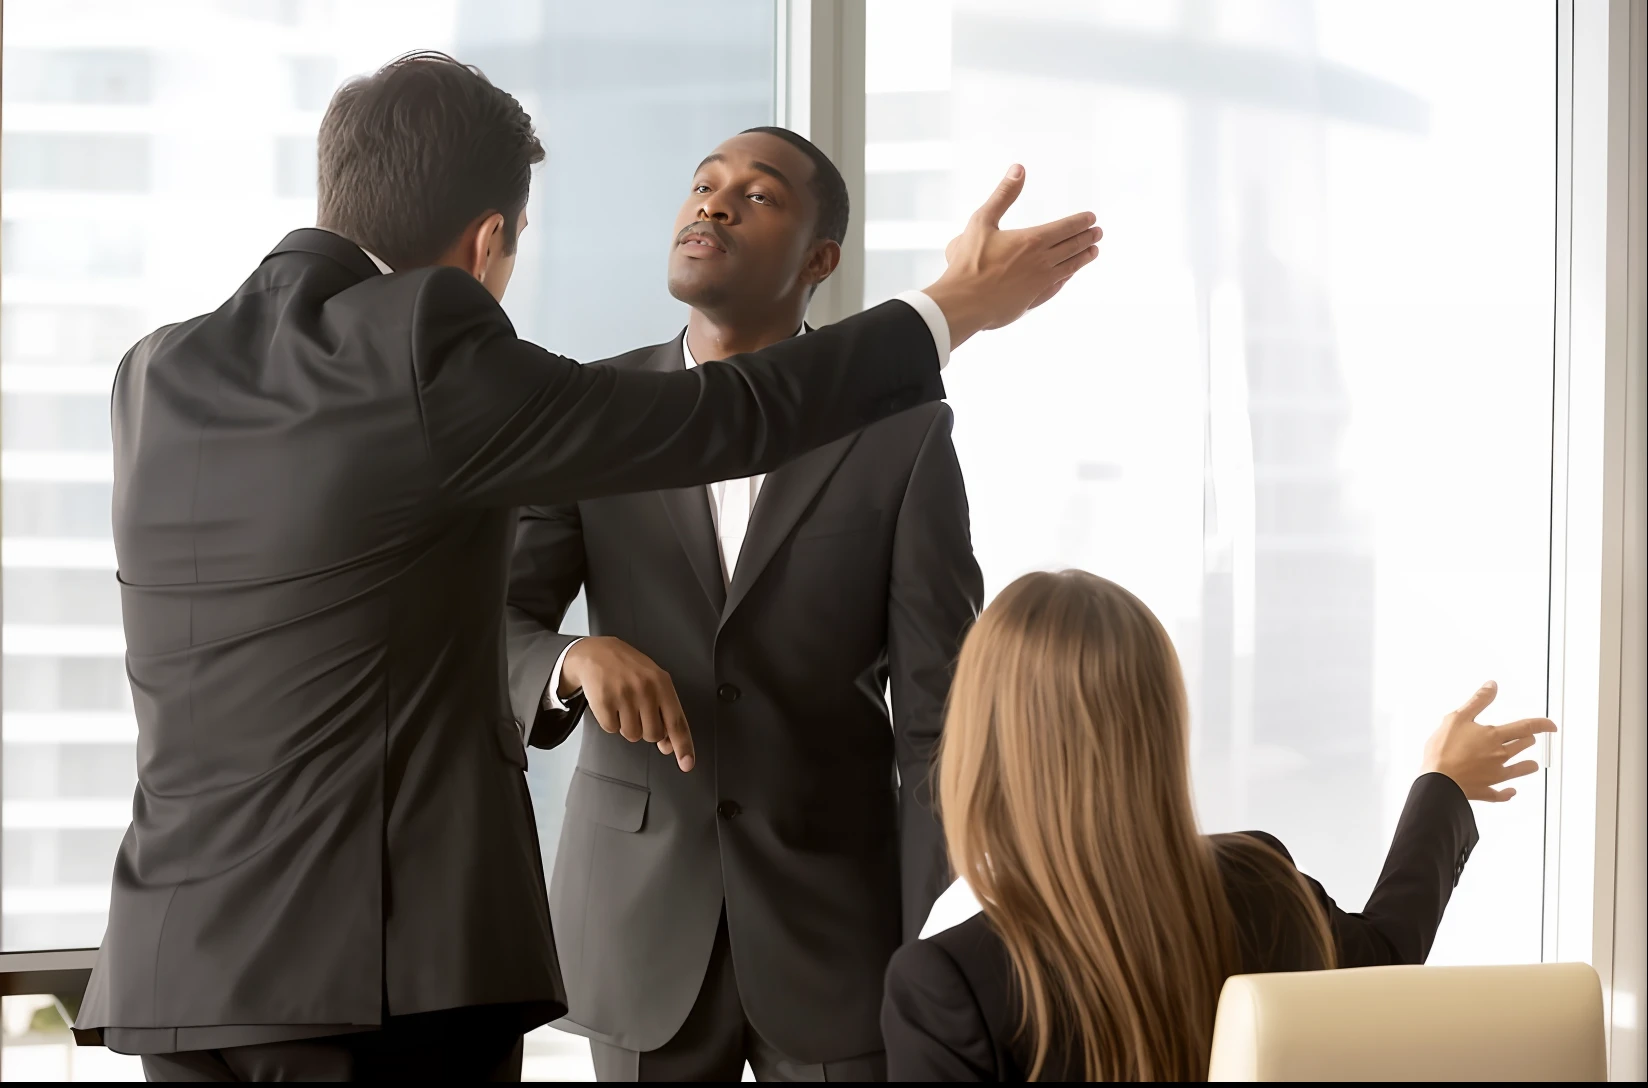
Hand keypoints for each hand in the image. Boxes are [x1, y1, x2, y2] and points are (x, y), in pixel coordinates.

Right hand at [561, 636, 693, 771]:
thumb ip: (665, 712)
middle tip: (639, 711)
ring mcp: (624, 696)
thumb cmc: (629, 669)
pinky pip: (612, 729)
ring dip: (628, 726)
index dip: (683, 746)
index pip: (677, 722)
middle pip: (653, 734)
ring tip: (624, 705)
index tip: (687, 764)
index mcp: (662, 684)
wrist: (597, 653)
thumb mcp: (654, 682)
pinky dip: (611, 722)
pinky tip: (611, 704)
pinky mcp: (604, 702)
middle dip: (647, 729)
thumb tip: (668, 744)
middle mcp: (645, 690)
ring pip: (632, 735)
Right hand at [923, 165, 1101, 346]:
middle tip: (1098, 233)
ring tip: (1093, 252)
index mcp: (1032, 240)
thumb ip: (1003, 195)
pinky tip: (1069, 276)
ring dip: (1083, 258)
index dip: (1081, 222)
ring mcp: (1039, 283)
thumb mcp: (982, 221)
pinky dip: (1067, 277)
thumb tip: (1018, 169)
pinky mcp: (1032, 300)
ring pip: (1070, 267)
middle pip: (1072, 247)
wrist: (963, 303)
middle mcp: (1042, 261)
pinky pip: (1057, 286)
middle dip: (1087, 237)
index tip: (1092, 218)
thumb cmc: (968, 262)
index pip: (1066, 228)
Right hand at [1421, 681, 1555, 800]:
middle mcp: (1500, 755)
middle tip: (1529, 739)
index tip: (1552, 725)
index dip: (1542, 724)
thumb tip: (1492, 686)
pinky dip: (1508, 793)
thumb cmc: (1444, 749)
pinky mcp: (1486, 790)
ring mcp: (1495, 775)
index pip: (1525, 727)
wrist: (1438, 780)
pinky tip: (1511, 792)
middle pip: (1523, 746)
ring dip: (1527, 766)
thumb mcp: (1457, 718)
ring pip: (1520, 770)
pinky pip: (1501, 794)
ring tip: (1531, 765)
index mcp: (1494, 736)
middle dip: (1528, 740)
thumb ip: (1477, 701)